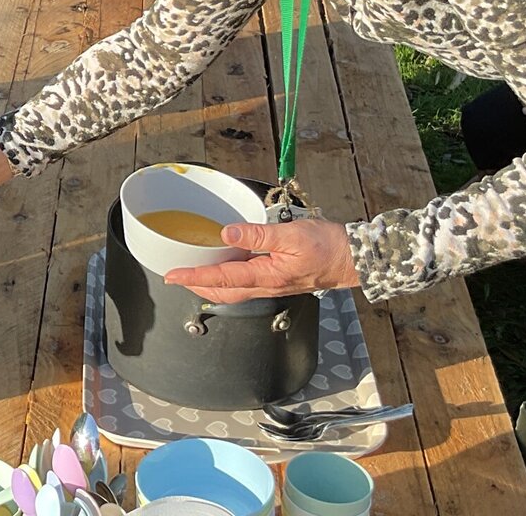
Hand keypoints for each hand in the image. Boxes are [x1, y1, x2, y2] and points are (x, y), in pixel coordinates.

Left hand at [163, 217, 360, 302]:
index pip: (221, 278)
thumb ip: (257, 235)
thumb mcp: (291, 235)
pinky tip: (225, 267)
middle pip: (222, 291)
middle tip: (175, 277)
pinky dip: (227, 279)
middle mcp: (266, 285)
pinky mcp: (278, 279)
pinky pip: (245, 284)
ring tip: (193, 274)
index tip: (172, 275)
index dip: (193, 276)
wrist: (353, 259)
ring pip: (233, 291)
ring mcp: (272, 285)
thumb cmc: (328, 247)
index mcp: (265, 276)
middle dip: (196, 285)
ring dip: (210, 284)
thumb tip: (228, 234)